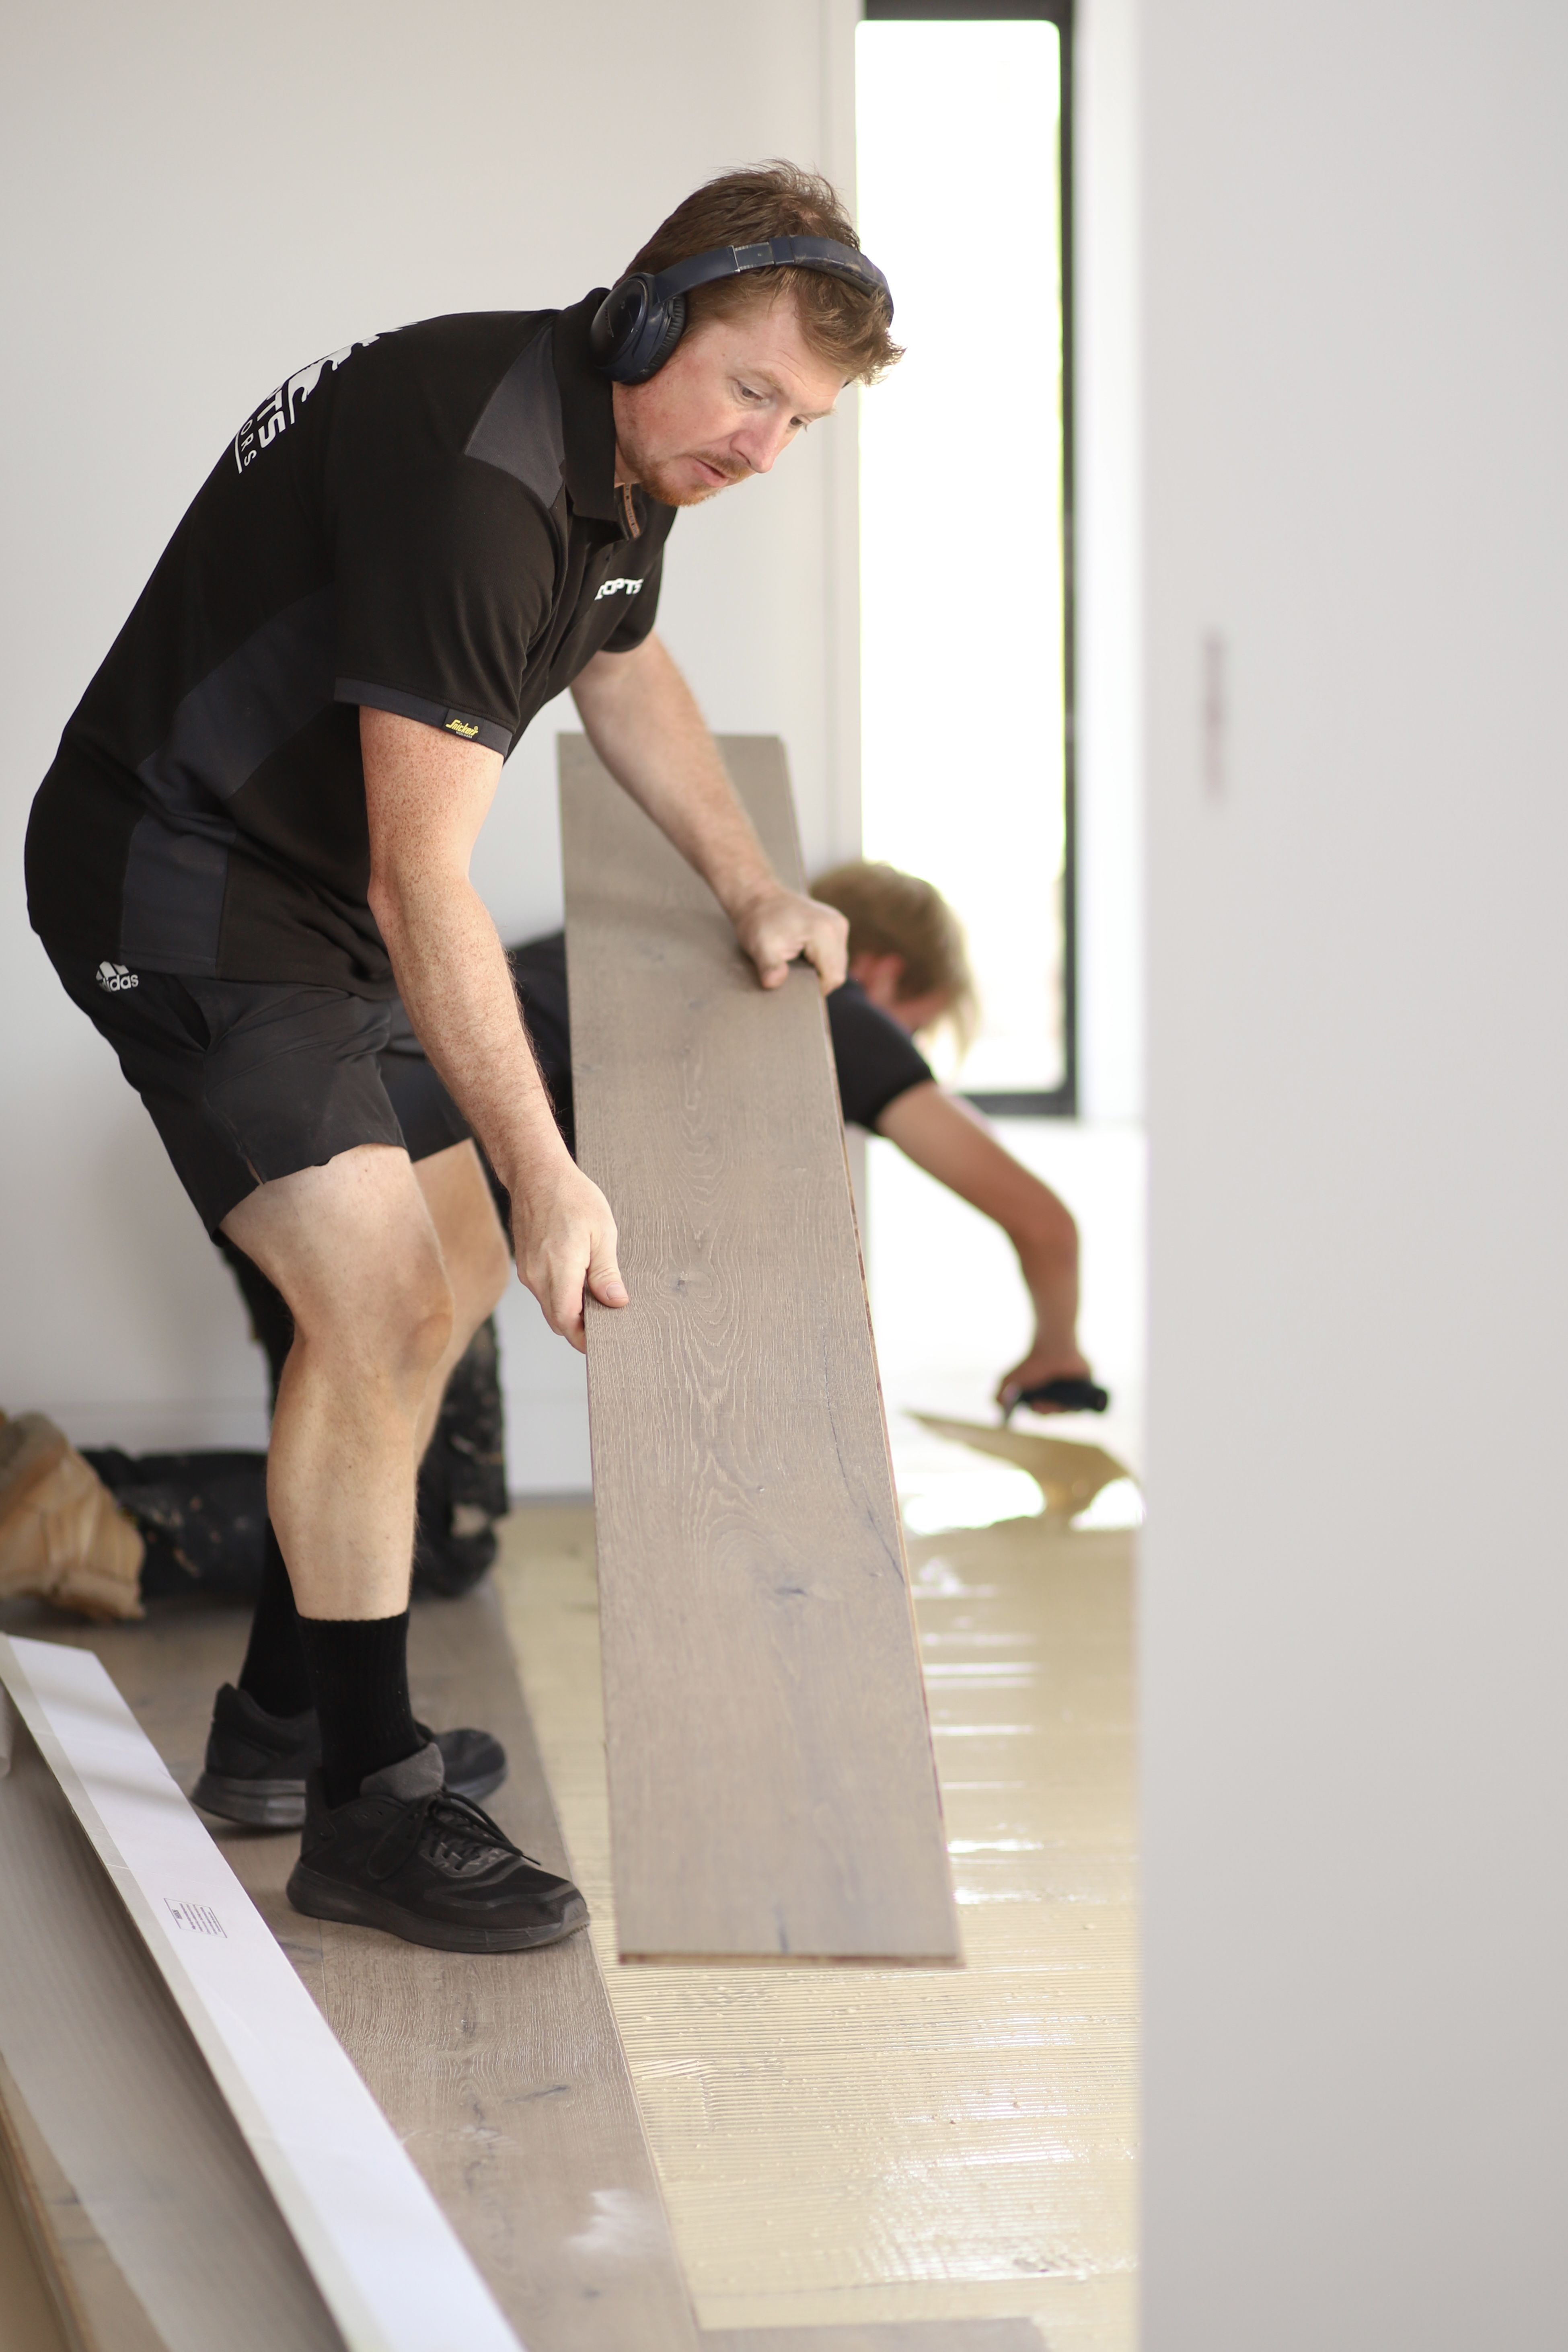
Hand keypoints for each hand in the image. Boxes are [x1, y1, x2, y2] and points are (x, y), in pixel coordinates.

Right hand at [509, 1154, 628, 1351]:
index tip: (604, 1340)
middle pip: (557, 1320)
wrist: (536, 1173)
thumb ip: (606, 1272)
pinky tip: (579, 1280)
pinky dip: (560, 1295)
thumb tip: (616, 1302)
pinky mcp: (525, 1265)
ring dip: (571, 1311)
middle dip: (580, 1328)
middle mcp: (537, 1276)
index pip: (567, 1321)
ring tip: (595, 1298)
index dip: (585, 1338)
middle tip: (606, 1322)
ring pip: (550, 1307)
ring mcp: (528, 1271)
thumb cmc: (572, 1196)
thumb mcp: (602, 1232)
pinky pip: (543, 1291)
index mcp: (559, 1269)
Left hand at [732, 885, 848, 993]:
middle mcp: (837, 925)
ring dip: (820, 971)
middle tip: (794, 976)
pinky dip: (821, 961)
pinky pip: (835, 954)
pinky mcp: (836, 925)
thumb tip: (773, 983)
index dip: (817, 989)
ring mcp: (839, 923)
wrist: (759, 896)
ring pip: (838, 964)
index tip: (796, 987)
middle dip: (818, 980)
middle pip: (838, 972)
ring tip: (797, 964)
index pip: (833, 977)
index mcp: (824, 931)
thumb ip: (770, 967)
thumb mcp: (759, 946)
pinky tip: (803, 956)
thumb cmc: (758, 921)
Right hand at [996, 1342, 1093, 1414]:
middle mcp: (1058, 1394)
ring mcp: (1073, 1391)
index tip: (1034, 1406)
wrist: (1051, 1346)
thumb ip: (997, 1397)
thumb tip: (1000, 1412)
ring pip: (1069, 1409)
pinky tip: (1069, 1400)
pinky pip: (1085, 1404)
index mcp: (1043, 1394)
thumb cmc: (1031, 1363)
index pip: (1043, 1410)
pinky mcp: (1086, 1387)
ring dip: (1060, 1409)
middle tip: (1041, 1404)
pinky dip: (1077, 1406)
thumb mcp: (1007, 1382)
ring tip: (1053, 1400)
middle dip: (1048, 1411)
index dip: (1039, 1411)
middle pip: (1056, 1411)